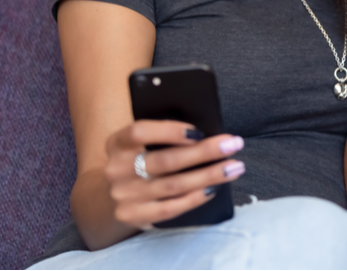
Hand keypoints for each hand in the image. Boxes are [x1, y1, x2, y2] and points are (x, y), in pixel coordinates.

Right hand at [102, 120, 245, 229]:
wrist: (112, 195)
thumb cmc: (139, 159)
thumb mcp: (141, 144)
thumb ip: (162, 136)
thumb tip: (205, 132)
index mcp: (116, 143)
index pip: (139, 132)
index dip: (169, 131)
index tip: (199, 131)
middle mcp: (116, 169)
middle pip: (166, 160)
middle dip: (205, 152)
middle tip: (233, 144)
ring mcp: (123, 195)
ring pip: (174, 185)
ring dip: (209, 175)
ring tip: (234, 167)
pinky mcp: (132, 215)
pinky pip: (170, 208)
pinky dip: (195, 198)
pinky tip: (214, 188)